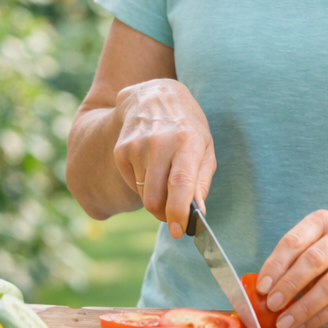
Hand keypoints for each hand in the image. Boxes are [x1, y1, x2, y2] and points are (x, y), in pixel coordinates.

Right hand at [111, 78, 215, 236]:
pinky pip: (133, 185)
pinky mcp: (121, 151)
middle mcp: (160, 143)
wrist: (154, 95)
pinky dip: (144, 185)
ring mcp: (137, 146)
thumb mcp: (205, 146)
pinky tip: (151, 164)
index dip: (179, 212)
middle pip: (157, 198)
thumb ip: (202, 181)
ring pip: (145, 195)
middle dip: (166, 214)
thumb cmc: (187, 125)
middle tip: (175, 211)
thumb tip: (198, 213)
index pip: (180, 184)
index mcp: (188, 141)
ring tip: (165, 175)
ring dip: (156, 198)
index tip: (180, 231)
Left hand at [256, 210, 327, 327]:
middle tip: (272, 305)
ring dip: (303, 307)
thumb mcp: (310, 245)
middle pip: (314, 261)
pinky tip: (301, 327)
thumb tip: (264, 292)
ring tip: (284, 323)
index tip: (262, 287)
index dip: (276, 265)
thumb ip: (289, 263)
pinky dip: (318, 318)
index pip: (294, 241)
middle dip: (289, 285)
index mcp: (322, 221)